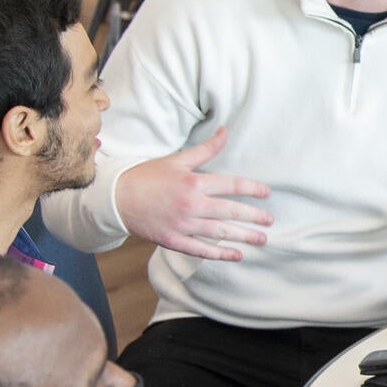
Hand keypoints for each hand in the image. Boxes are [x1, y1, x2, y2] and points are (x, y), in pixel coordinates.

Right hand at [115, 128, 275, 260]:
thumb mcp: (177, 159)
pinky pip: (200, 250)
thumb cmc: (147, 176)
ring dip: (243, 236)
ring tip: (262, 239)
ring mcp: (182, 225)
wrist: (116, 198)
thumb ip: (205, 149)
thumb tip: (225, 131)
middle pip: (230, 212)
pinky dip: (219, 254)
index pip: (231, 185)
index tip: (266, 193)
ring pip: (220, 233)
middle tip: (270, 221)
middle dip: (253, 217)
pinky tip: (236, 255)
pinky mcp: (173, 241)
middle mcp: (191, 205)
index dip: (252, 189)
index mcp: (193, 183)